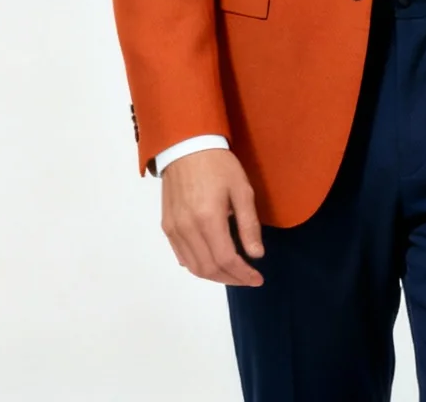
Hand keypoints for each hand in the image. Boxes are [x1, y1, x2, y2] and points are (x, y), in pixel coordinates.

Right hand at [161, 148, 264, 286]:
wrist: (185, 147)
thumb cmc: (219, 165)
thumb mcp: (242, 190)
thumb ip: (249, 225)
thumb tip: (256, 255)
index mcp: (208, 219)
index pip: (226, 259)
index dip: (243, 274)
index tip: (258, 279)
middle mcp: (187, 228)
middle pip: (208, 268)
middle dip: (231, 279)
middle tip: (248, 278)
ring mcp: (173, 229)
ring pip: (193, 266)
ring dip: (215, 276)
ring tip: (233, 273)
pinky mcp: (166, 226)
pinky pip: (181, 256)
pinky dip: (198, 266)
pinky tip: (212, 262)